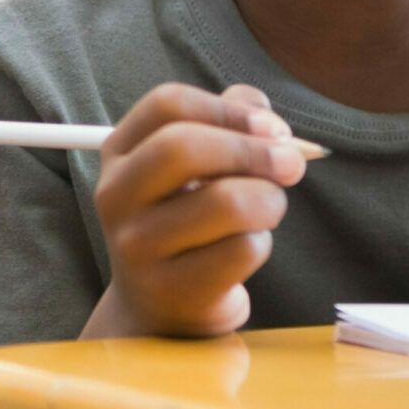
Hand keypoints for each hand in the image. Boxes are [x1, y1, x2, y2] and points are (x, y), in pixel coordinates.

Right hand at [91, 83, 307, 338]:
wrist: (162, 304)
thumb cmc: (187, 220)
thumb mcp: (195, 167)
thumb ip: (228, 122)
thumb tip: (267, 118)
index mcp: (120, 153)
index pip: (168, 104)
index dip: (229, 109)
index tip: (272, 128)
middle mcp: (116, 196)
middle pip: (183, 147)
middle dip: (253, 150)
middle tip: (291, 165)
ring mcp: (137, 246)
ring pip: (225, 201)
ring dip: (269, 201)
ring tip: (267, 210)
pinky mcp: (171, 289)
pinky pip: (241, 250)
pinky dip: (261, 244)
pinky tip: (246, 250)